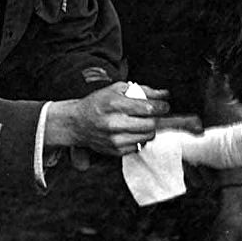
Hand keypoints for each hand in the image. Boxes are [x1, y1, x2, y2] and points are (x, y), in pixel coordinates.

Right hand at [43, 82, 169, 155]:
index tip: (164, 106)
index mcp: (114, 104)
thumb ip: (143, 90)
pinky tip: (131, 131)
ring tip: (141, 122)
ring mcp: (114, 139)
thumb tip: (164, 94)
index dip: (161, 107)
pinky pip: (139, 146)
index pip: (147, 108)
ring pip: (147, 137)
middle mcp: (114, 123)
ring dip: (149, 129)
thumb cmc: (98, 103)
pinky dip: (139, 138)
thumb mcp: (117, 89)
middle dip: (155, 118)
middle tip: (152, 114)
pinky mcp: (115, 151)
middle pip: (150, 124)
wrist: (77, 123)